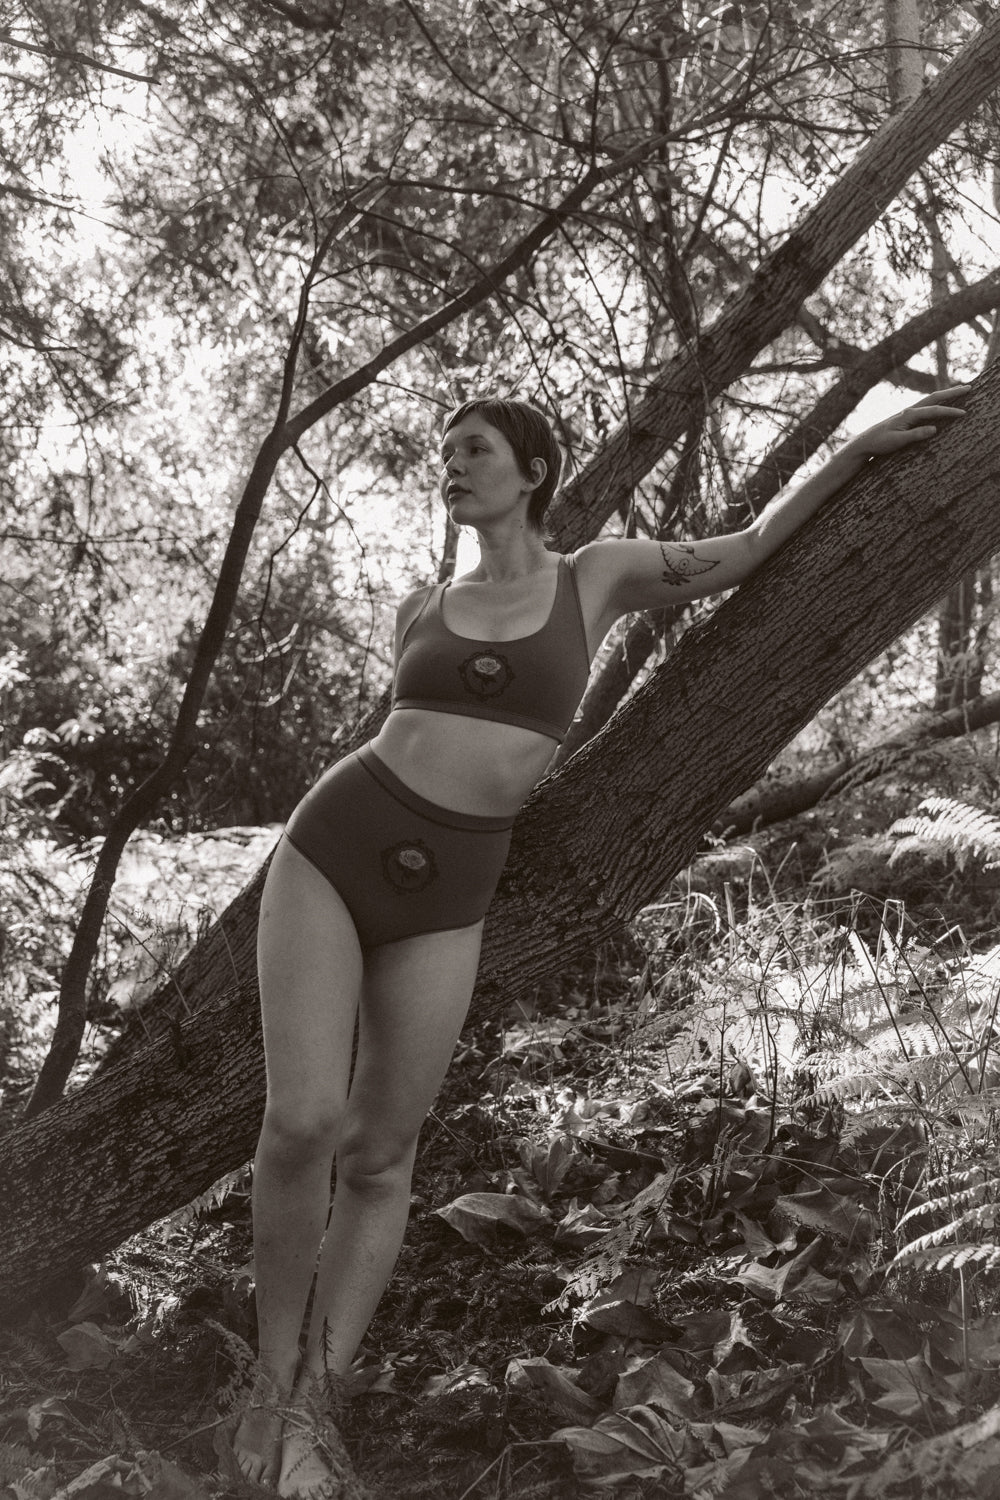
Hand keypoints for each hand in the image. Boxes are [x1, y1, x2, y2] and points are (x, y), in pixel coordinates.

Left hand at [844, 384, 968, 459]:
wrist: (865, 442)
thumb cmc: (880, 443)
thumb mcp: (897, 442)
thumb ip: (915, 435)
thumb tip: (934, 429)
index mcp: (908, 415)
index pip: (933, 411)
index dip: (949, 411)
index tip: (963, 413)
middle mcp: (909, 410)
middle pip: (934, 398)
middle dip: (952, 393)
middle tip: (969, 388)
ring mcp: (908, 412)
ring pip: (931, 400)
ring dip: (946, 395)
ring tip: (961, 390)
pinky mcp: (907, 417)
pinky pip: (927, 406)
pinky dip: (938, 402)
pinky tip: (943, 403)